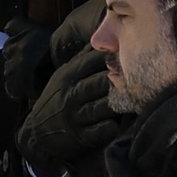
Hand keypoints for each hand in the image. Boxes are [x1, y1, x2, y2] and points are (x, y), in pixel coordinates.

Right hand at [17, 45, 125, 174]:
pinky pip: (101, 130)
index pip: (90, 62)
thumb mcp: (62, 77)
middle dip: (119, 80)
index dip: (110, 58)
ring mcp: (75, 116)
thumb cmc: (56, 99)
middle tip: (139, 76)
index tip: (128, 53)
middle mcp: (70, 94)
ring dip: (120, 103)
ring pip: (103, 106)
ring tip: (137, 99)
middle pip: (99, 83)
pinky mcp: (80, 136)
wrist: (37, 132)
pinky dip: (112, 126)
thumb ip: (80, 62)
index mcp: (67, 77)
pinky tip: (121, 122)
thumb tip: (101, 41)